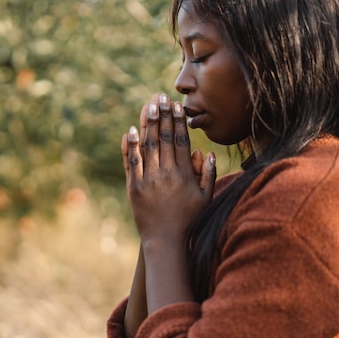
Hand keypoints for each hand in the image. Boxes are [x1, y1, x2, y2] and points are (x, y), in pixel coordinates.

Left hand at [121, 94, 215, 244]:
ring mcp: (148, 180)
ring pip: (148, 146)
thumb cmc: (189, 220)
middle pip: (163, 138)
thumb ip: (208, 174)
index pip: (180, 141)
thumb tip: (207, 152)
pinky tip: (130, 131)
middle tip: (161, 96)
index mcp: (184, 174)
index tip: (176, 105)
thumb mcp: (205, 198)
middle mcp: (166, 174)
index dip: (177, 121)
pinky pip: (131, 163)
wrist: (165, 241)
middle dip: (162, 115)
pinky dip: (130, 146)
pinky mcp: (133, 188)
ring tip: (148, 105)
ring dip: (147, 124)